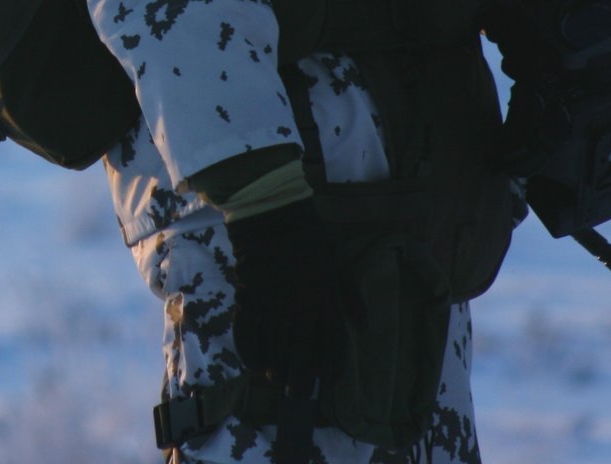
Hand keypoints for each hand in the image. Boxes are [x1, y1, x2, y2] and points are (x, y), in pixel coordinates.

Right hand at [226, 197, 350, 393]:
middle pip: (300, 360)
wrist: (273, 218)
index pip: (332, 350)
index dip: (329, 371)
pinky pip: (247, 336)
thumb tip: (363, 328)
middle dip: (298, 381)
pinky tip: (254, 364)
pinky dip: (250, 354)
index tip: (325, 381)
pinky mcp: (248, 302)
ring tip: (276, 381)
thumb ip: (351, 298)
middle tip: (296, 393)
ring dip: (275, 371)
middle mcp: (300, 314)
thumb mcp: (341, 265)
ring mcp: (272, 310)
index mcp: (326, 306)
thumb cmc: (312, 240)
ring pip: (273, 353)